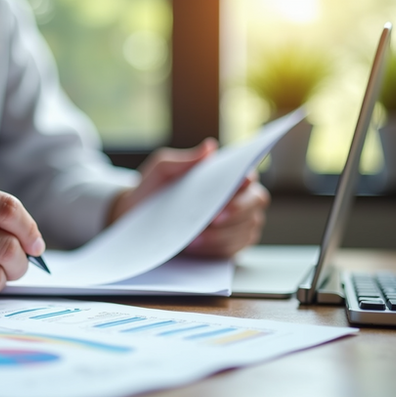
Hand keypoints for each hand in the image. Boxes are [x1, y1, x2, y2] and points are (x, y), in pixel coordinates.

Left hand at [108, 139, 269, 257]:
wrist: (138, 218)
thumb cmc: (153, 190)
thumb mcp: (161, 171)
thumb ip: (183, 160)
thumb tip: (209, 147)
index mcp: (225, 175)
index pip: (248, 175)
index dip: (245, 184)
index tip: (228, 192)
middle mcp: (239, 197)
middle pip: (257, 201)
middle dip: (238, 212)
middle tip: (213, 220)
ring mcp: (238, 222)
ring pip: (248, 228)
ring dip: (223, 234)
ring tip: (195, 237)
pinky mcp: (231, 244)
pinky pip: (236, 249)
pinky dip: (217, 248)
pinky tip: (197, 246)